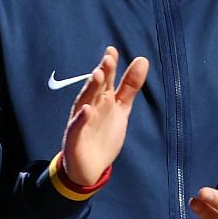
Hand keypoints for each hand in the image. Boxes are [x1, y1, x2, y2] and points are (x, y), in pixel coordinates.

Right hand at [61, 46, 148, 186]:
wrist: (90, 167)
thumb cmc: (103, 134)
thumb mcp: (121, 109)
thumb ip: (130, 86)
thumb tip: (142, 59)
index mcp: (101, 99)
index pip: (106, 80)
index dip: (109, 66)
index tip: (112, 51)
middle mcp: (90, 106)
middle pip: (95, 88)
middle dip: (102, 74)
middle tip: (108, 59)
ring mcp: (81, 121)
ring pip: (85, 102)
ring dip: (90, 89)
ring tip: (97, 75)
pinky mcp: (74, 138)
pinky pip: (77, 126)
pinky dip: (81, 118)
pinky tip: (87, 109)